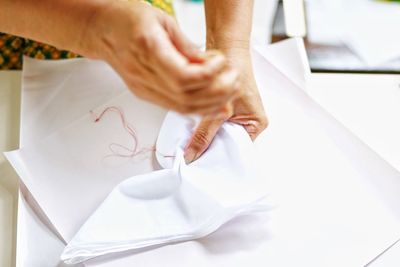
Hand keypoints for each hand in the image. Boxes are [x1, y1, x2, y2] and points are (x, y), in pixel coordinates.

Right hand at [83, 0, 239, 114]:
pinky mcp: (145, 94)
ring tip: (228, 89)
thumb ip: (186, 46)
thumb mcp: (161, 20)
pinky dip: (198, 107)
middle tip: (233, 78)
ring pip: (183, 108)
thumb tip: (208, 63)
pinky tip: (213, 99)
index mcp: (147, 50)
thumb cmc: (127, 18)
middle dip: (218, 92)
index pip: (184, 77)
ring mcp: (143, 88)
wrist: (100, 30)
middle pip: (187, 98)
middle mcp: (143, 75)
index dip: (209, 74)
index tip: (221, 60)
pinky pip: (176, 108)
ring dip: (212, 103)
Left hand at [184, 48, 267, 162]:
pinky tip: (194, 129)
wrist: (228, 48)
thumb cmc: (235, 71)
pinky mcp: (224, 110)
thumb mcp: (220, 109)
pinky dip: (203, 127)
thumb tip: (192, 154)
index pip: (238, 152)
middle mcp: (248, 123)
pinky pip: (212, 125)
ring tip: (194, 142)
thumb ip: (204, 133)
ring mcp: (236, 117)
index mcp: (256, 125)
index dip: (220, 158)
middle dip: (211, 148)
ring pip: (218, 136)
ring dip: (206, 136)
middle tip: (194, 156)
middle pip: (227, 145)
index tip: (203, 165)